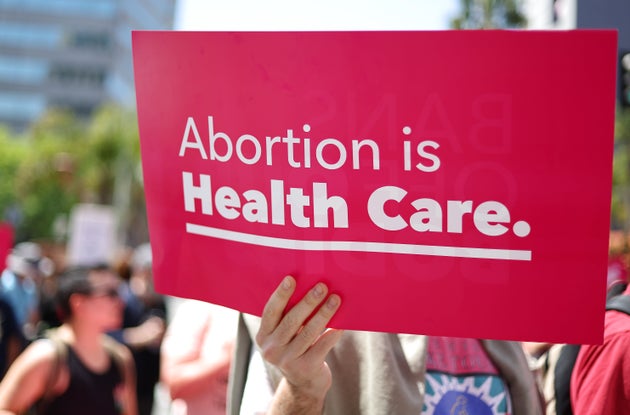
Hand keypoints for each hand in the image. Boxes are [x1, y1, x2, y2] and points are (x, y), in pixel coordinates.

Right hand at [256, 276, 342, 412]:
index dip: (280, 295)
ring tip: (335, 299)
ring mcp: (287, 361)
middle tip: (322, 286)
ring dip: (323, 314)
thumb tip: (309, 286)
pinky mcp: (305, 369)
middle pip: (291, 321)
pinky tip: (341, 324)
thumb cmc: (296, 348)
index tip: (291, 278)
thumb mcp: (285, 335)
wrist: (305, 384)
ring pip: (308, 333)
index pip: (270, 312)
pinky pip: (321, 347)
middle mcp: (271, 349)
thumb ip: (289, 316)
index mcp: (264, 336)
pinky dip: (331, 334)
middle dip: (308, 302)